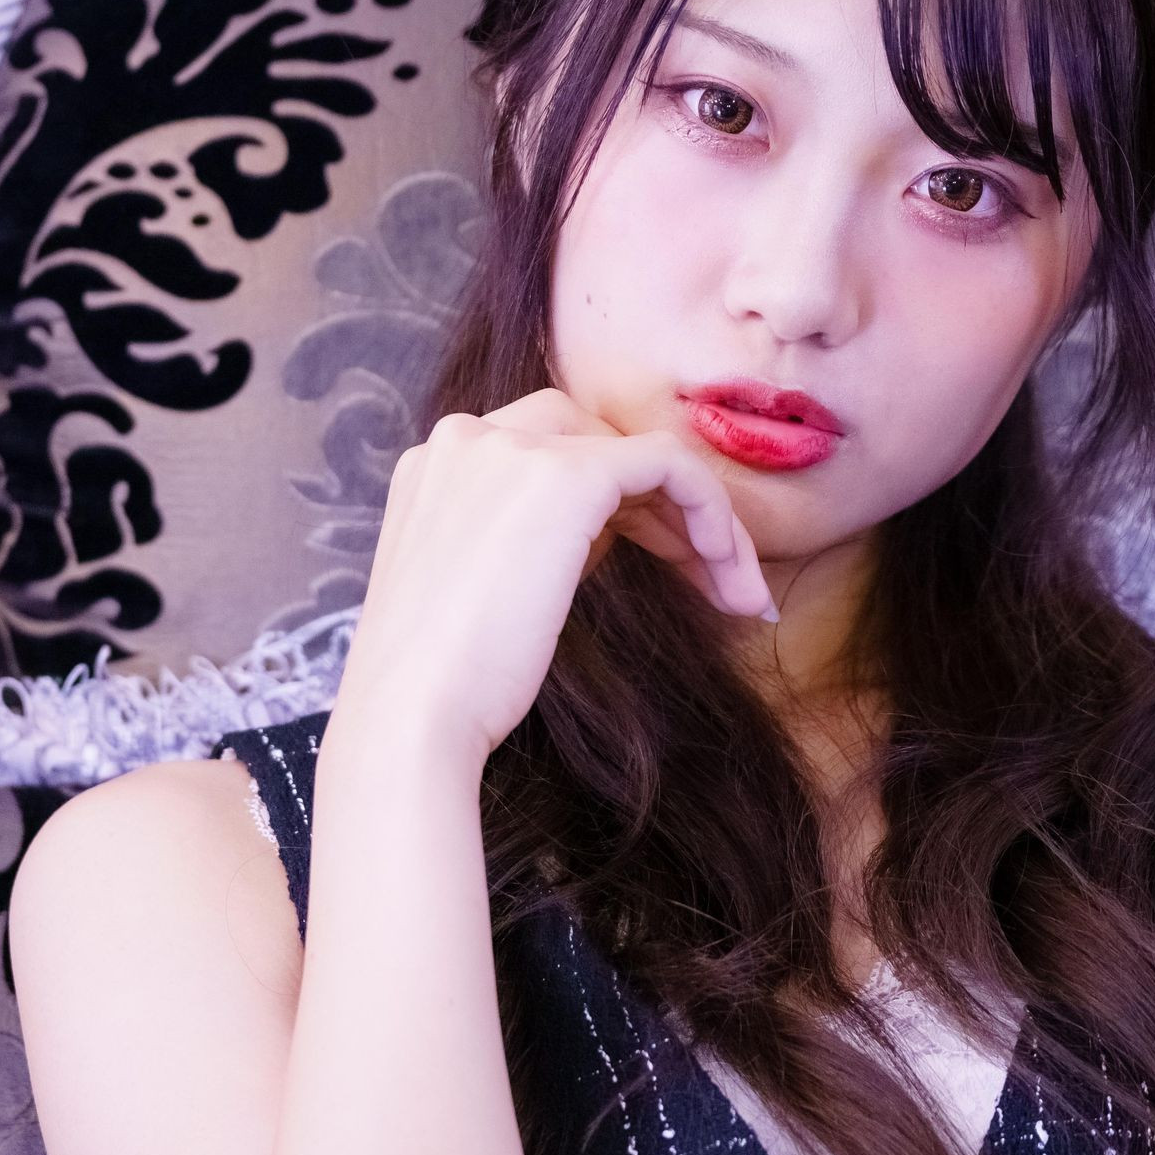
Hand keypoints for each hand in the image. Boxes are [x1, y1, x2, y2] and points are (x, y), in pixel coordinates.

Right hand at [333, 386, 775, 767]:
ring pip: (641, 455)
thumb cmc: (447, 685)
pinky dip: (712, 513)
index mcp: (437, 466)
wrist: (414, 716)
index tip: (672, 573)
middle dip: (666, 509)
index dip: (625, 509)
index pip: (552, 453)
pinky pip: (669, 466)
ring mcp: (511, 448)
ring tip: (740, 594)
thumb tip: (616, 533)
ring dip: (703, 520)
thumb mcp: (485, 591)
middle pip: (599, 443)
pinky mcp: (565, 474)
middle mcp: (466, 438)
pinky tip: (729, 576)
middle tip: (715, 583)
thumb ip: (533, 543)